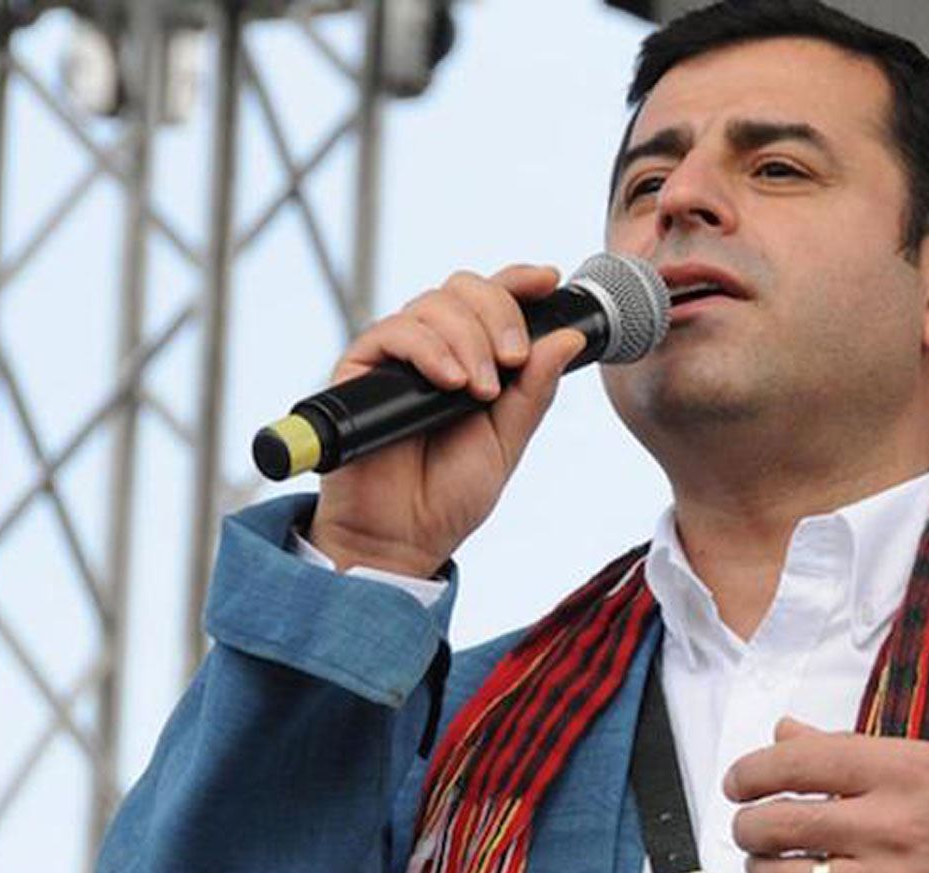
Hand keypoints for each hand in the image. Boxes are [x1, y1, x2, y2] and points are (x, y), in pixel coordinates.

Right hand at [309, 264, 586, 575]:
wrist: (403, 537)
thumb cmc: (451, 494)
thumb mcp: (509, 439)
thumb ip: (535, 389)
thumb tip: (569, 338)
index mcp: (472, 359)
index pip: (492, 300)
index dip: (519, 280)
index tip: (548, 279)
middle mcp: (434, 349)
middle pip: (464, 289)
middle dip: (498, 314)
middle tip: (512, 360)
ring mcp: (396, 357)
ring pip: (433, 304)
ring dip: (468, 338)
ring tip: (479, 389)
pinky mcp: (359, 370)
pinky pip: (394, 331)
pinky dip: (429, 349)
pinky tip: (450, 382)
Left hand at [725, 718, 928, 872]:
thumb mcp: (914, 756)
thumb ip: (841, 747)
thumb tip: (783, 733)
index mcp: (897, 770)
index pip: (797, 763)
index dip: (751, 772)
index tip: (738, 781)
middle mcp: (892, 824)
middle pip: (781, 824)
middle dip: (746, 825)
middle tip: (746, 824)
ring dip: (760, 870)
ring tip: (764, 860)